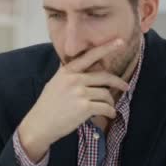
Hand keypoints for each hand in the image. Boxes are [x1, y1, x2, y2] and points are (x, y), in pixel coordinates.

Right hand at [17, 38, 129, 161]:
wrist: (40, 124)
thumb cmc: (48, 105)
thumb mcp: (55, 82)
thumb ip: (69, 73)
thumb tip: (81, 65)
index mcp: (67, 71)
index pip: (90, 56)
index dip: (106, 48)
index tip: (120, 41)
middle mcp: (74, 79)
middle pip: (104, 77)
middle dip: (118, 82)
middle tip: (125, 86)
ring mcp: (79, 93)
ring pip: (106, 94)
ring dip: (110, 102)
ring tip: (109, 107)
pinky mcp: (84, 108)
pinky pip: (105, 107)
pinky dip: (110, 112)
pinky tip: (109, 115)